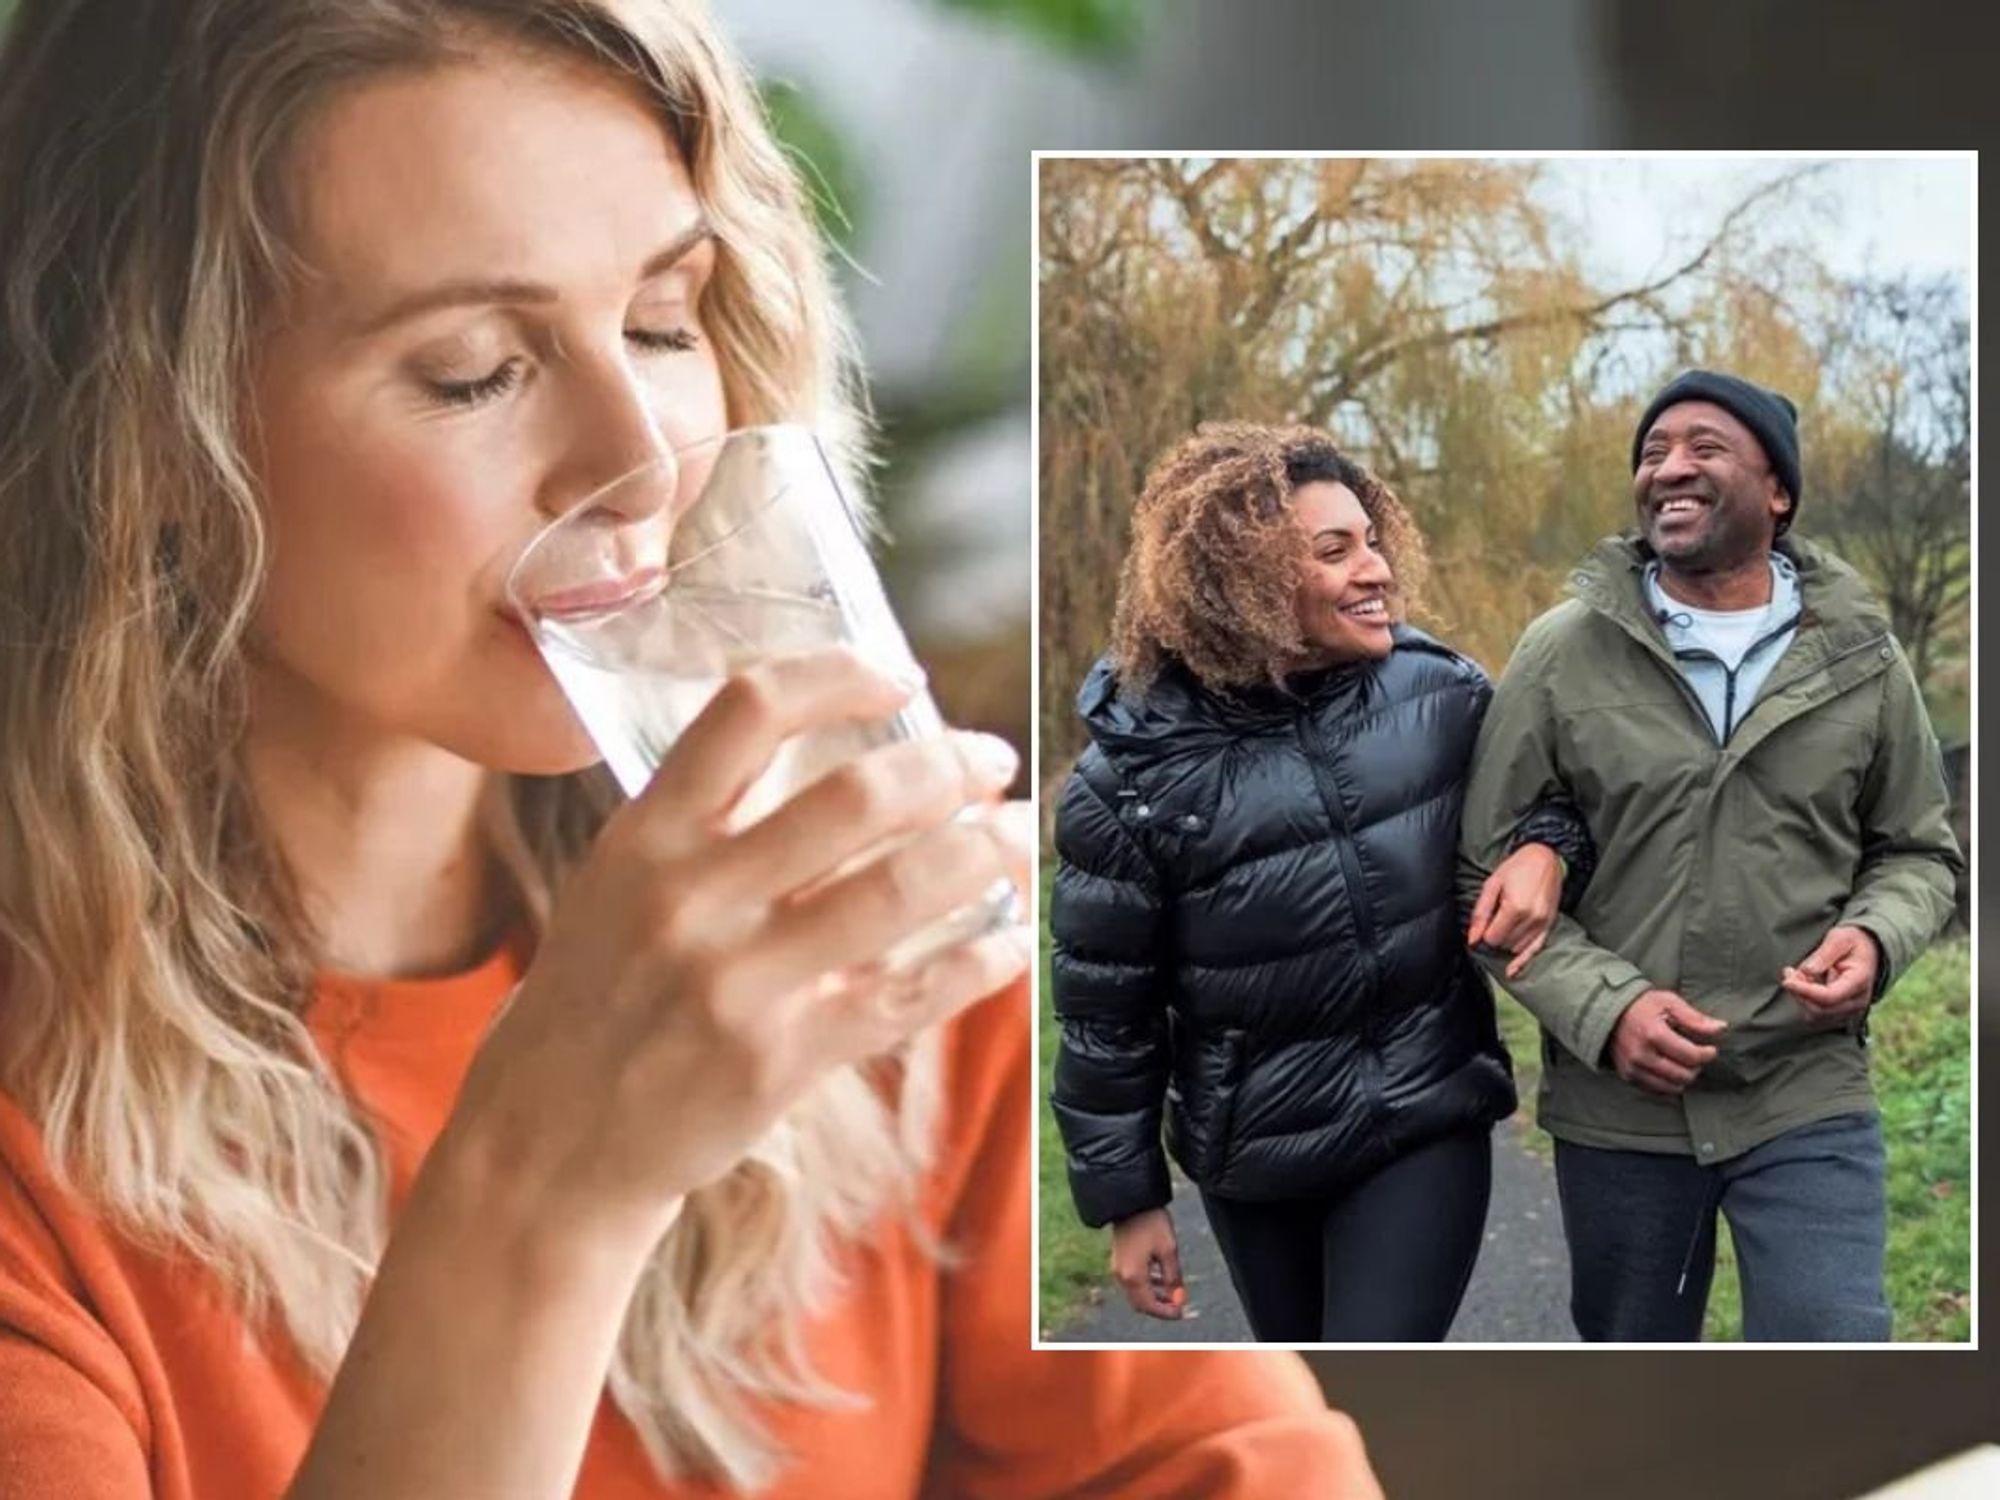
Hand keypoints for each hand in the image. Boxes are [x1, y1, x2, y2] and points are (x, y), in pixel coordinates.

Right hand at [444, 646, 1030, 1251]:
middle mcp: (688, 898)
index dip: (839, 674)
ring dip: (985, 852)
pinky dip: (978, 960)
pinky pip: (907, 997)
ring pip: (899, 890)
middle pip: (854, 796)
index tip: (902, 676)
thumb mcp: (618, 882)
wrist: (550, 1138)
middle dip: (949, 765)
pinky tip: (1011, 939)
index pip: (750, 711)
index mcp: (645, 835)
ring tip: (1019, 834)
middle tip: (992, 758)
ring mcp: (734, 983)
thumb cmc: (601, 993)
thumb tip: (837, 739)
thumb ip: (709, 816)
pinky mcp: (777, 1062)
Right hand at [1110, 1207, 1186, 1319]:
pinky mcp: (1118, 1260)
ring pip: (1135, 1293)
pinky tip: (1160, 1278)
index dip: (1166, 1312)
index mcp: (1133, 1276)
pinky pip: (1132, 1281)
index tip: (1181, 1312)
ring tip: (1173, 1292)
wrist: (1130, 1200)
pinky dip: (1146, 1285)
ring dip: (1154, 1297)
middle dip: (1159, 1307)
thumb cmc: (1151, 1223)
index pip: (1149, 1306)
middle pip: (1140, 1303)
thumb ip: (1173, 1277)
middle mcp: (1121, 1276)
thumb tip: (1179, 1297)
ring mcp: (1117, 1268)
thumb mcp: (1168, 1250)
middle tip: (1178, 1306)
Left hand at [1467, 842, 1563, 978]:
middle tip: (1495, 918)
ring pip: (1516, 948)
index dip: (1484, 933)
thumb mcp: (1492, 885)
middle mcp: (1532, 919)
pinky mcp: (1550, 925)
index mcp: (1516, 908)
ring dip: (1507, 942)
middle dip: (1495, 936)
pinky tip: (1512, 972)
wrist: (1546, 857)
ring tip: (1506, 922)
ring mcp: (1543, 924)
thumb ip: (1481, 914)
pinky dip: (1523, 961)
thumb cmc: (1517, 867)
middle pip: (1504, 944)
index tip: (1484, 924)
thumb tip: (1472, 939)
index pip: (1493, 938)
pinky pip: (1536, 949)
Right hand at [1607, 989, 1727, 1095]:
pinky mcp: (1628, 1076)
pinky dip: (1668, 1082)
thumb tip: (1721, 1028)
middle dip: (1696, 1067)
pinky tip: (1669, 1068)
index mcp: (1653, 1034)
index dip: (1707, 1054)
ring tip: (1683, 1063)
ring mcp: (1633, 1068)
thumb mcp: (1669, 1002)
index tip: (1710, 1049)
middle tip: (1695, 1056)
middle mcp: (1641, 1055)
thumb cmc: (1642, 1006)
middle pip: (1684, 1075)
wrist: (1608, 1013)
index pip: (1691, 1056)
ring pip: (1672, 1087)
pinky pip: (1657, 1089)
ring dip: (1683, 1077)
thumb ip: (1695, 1018)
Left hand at [1780, 925, 1879, 1021]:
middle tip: (1789, 971)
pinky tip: (1803, 982)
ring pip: (1815, 1014)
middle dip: (1799, 991)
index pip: (1830, 996)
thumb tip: (1807, 971)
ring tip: (1797, 973)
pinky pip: (1815, 1013)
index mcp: (1860, 981)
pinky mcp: (1839, 1012)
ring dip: (1800, 995)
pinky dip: (1804, 999)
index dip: (1805, 991)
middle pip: (1820, 1009)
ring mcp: (1849, 1010)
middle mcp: (1857, 1001)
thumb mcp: (1840, 938)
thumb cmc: (1852, 942)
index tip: (1786, 981)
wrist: (1868, 951)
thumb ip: (1824, 954)